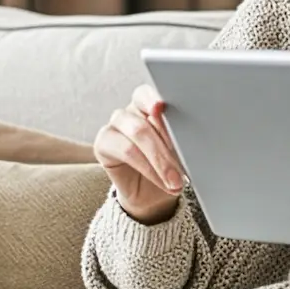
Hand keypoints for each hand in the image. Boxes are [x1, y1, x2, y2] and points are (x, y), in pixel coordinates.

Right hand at [94, 85, 184, 224]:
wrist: (153, 194)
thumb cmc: (169, 165)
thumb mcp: (180, 150)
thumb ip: (179, 136)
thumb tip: (186, 134)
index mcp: (149, 104)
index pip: (148, 94)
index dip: (153, 99)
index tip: (160, 107)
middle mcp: (130, 112)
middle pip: (145, 120)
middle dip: (167, 145)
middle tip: (183, 168)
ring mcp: (114, 126)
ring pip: (137, 134)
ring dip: (160, 160)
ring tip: (175, 180)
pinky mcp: (103, 144)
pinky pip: (127, 152)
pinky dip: (148, 168)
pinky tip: (161, 181)